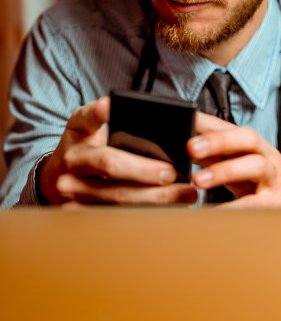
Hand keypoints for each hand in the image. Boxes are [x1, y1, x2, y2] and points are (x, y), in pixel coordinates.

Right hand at [38, 97, 196, 205]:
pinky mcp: (78, 214)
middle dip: (147, 171)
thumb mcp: (89, 128)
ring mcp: (71, 190)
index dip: (101, 112)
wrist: (56, 179)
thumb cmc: (85, 149)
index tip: (112, 105)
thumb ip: (107, 118)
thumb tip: (132, 116)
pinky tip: (169, 209)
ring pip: (118, 197)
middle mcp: (70, 160)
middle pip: (111, 165)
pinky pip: (117, 215)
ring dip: (156, 197)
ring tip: (185, 194)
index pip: (89, 117)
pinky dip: (146, 213)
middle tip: (174, 173)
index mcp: (77, 132)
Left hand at [187, 112, 280, 206]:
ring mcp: (274, 178)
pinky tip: (214, 213)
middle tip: (190, 147)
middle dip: (218, 141)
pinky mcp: (277, 202)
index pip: (229, 126)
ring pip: (255, 166)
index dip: (207, 122)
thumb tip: (182, 148)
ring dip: (225, 170)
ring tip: (198, 180)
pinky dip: (234, 207)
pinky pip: (255, 203)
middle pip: (247, 139)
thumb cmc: (261, 183)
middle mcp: (266, 156)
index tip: (184, 120)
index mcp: (252, 145)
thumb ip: (214, 156)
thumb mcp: (239, 164)